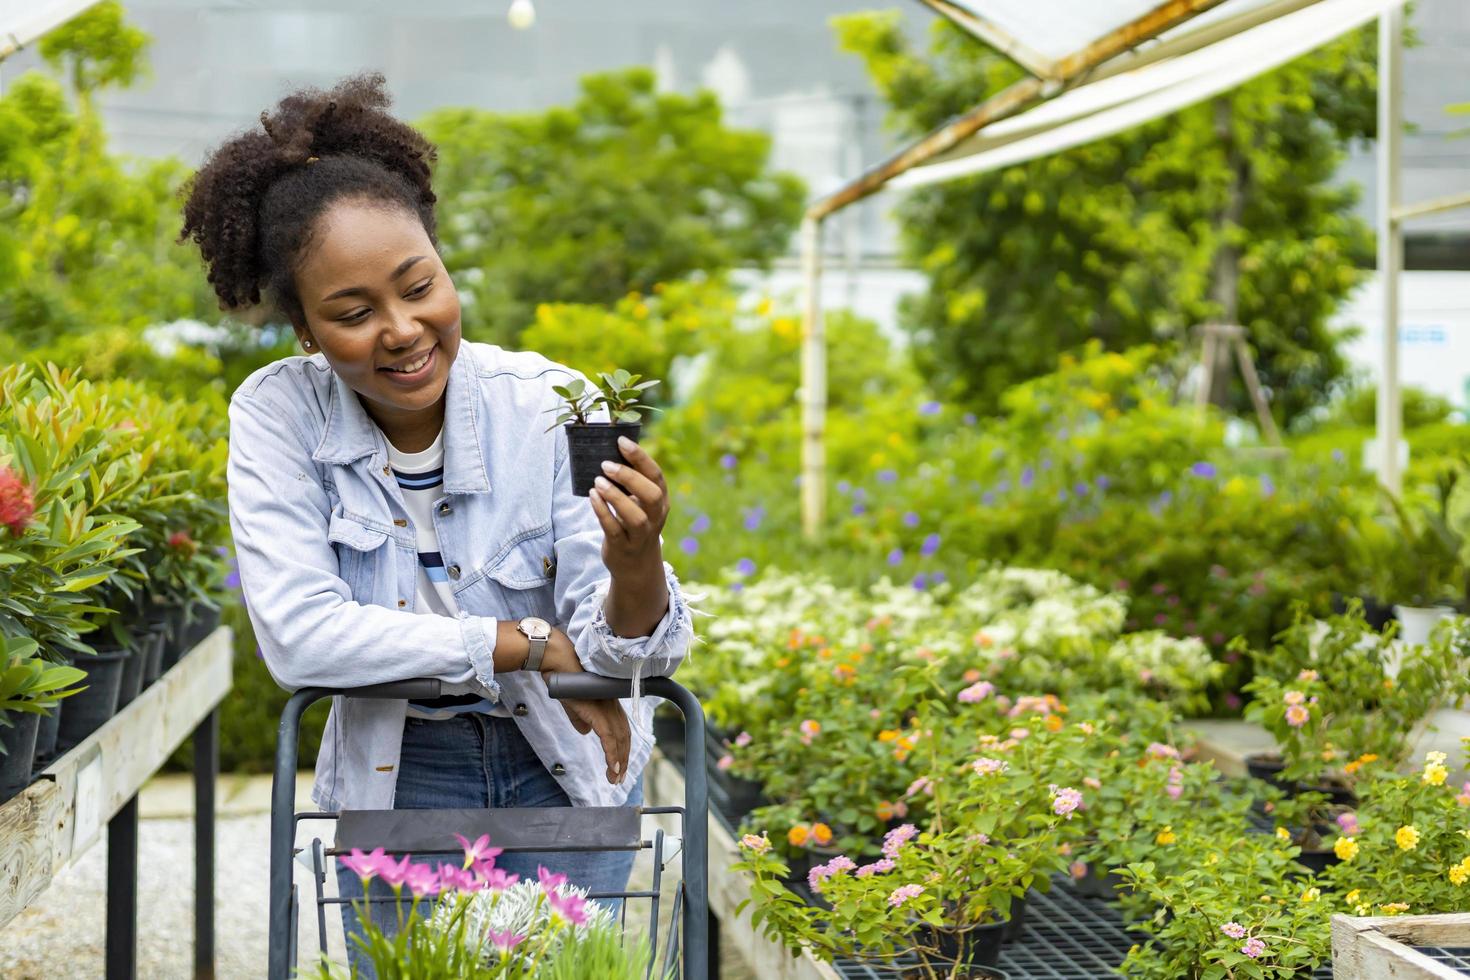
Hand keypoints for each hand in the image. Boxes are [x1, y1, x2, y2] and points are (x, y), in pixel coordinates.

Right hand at [539, 628, 630, 783]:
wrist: (557, 661)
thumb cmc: (563, 678)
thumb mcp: (572, 704)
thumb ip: (580, 718)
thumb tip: (586, 732)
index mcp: (607, 703)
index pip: (620, 730)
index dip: (621, 749)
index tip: (618, 767)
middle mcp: (612, 705)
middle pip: (624, 737)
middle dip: (622, 759)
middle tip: (618, 778)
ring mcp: (606, 707)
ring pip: (619, 740)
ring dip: (618, 762)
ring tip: (614, 779)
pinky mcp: (597, 711)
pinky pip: (609, 738)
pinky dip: (613, 755)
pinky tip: (613, 769)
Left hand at [589, 436, 669, 579]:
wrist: (636, 564)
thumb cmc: (634, 523)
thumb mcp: (640, 503)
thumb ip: (632, 482)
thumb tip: (610, 449)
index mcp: (661, 500)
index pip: (656, 475)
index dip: (640, 456)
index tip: (621, 441)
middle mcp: (655, 517)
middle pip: (651, 495)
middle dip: (629, 477)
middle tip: (605, 464)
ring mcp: (641, 534)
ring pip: (635, 515)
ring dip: (615, 496)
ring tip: (598, 482)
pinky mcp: (624, 547)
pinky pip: (613, 529)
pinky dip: (602, 511)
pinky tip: (592, 496)